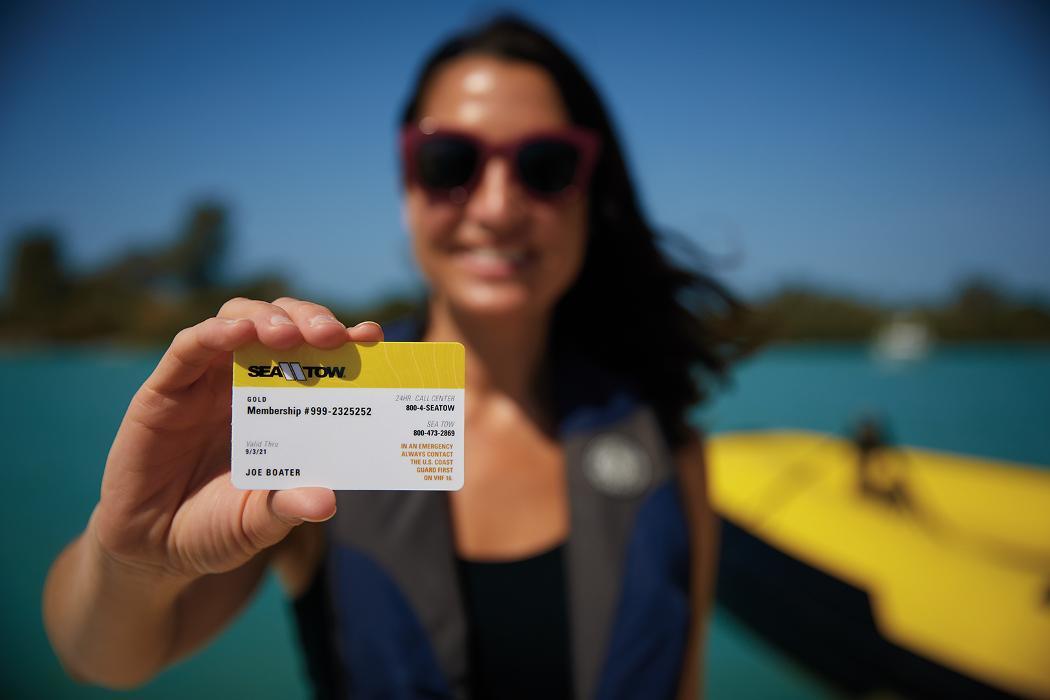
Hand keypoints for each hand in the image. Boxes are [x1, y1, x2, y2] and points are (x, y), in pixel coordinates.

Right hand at [91, 297, 382, 580]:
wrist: (155, 550)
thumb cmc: (218, 526)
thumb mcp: (260, 522)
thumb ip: (289, 508)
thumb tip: (327, 503)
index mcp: (284, 403)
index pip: (319, 355)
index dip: (346, 340)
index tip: (372, 336)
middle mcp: (249, 382)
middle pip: (283, 325)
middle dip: (311, 320)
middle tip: (333, 335)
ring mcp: (206, 382)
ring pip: (239, 320)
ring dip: (268, 318)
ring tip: (289, 335)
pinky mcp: (165, 390)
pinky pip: (188, 348)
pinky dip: (214, 333)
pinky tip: (237, 332)